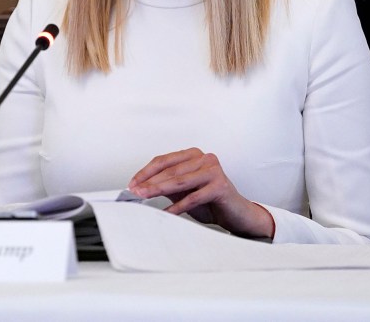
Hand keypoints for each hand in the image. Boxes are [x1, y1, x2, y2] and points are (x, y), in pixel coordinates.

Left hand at [127, 147, 275, 239]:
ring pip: (179, 181)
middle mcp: (204, 158)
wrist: (237, 214)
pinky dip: (178, 206)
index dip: (146, 172)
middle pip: (170, 170)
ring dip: (158, 190)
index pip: (164, 160)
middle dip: (149, 182)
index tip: (133, 183)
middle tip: (135, 191)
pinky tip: (167, 213)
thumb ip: (166, 185)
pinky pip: (193, 197)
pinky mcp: (220, 186)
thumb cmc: (210, 201)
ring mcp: (213, 170)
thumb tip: (141, 188)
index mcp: (193, 155)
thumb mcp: (184, 191)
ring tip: (144, 197)